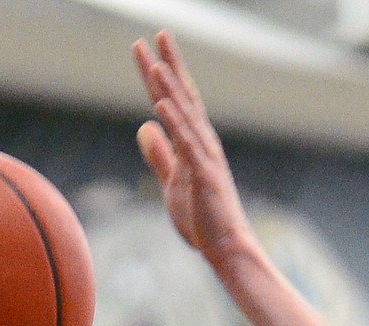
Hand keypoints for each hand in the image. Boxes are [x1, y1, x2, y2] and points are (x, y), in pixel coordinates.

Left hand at [132, 30, 254, 266]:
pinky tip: (161, 105)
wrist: (225, 247)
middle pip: (182, 98)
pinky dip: (174, 124)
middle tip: (157, 35)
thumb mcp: (171, 182)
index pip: (174, 102)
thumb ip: (159, 154)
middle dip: (168, 66)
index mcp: (193, 143)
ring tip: (156, 63)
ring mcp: (206, 157)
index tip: (147, 49)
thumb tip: (143, 126)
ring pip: (186, 116)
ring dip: (170, 89)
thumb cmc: (202, 218)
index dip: (160, 76)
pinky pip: (188, 145)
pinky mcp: (205, 176)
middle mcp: (202, 142)